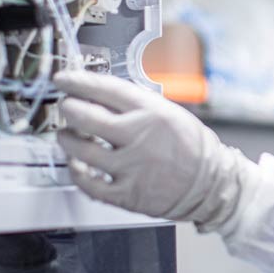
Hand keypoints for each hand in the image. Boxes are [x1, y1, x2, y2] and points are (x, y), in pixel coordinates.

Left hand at [53, 70, 248, 230]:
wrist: (209, 184)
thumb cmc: (191, 147)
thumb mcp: (169, 112)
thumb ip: (136, 105)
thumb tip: (101, 95)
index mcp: (152, 112)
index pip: (106, 89)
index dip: (79, 82)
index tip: (64, 79)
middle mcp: (139, 137)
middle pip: (87, 117)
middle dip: (69, 108)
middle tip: (66, 106)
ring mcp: (131, 166)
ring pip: (81, 150)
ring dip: (67, 139)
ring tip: (66, 135)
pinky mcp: (126, 193)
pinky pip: (88, 183)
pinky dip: (76, 172)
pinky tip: (76, 164)